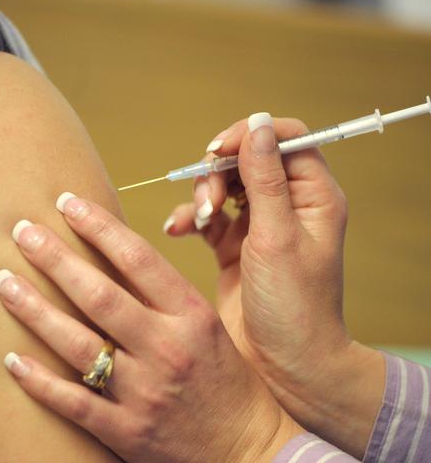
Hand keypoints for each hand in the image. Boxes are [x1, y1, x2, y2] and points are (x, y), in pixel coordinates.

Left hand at [0, 196, 302, 462]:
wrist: (246, 450)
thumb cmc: (225, 380)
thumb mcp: (206, 326)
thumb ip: (163, 296)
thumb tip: (108, 256)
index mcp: (192, 316)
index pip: (139, 259)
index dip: (98, 226)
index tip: (67, 202)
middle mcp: (167, 349)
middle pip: (99, 295)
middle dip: (55, 258)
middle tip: (22, 230)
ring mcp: (145, 393)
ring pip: (77, 344)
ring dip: (34, 309)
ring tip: (3, 281)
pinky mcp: (126, 431)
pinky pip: (72, 401)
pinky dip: (38, 380)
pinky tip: (10, 358)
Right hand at [165, 114, 384, 457]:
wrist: (282, 366)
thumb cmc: (293, 307)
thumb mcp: (276, 238)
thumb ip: (265, 180)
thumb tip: (257, 125)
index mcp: (313, 197)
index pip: (286, 140)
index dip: (250, 135)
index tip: (218, 150)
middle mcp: (287, 206)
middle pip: (247, 160)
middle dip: (219, 173)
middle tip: (208, 200)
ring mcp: (258, 225)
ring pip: (223, 186)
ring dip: (203, 196)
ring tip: (198, 221)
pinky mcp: (233, 246)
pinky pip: (207, 217)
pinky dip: (190, 219)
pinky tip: (178, 230)